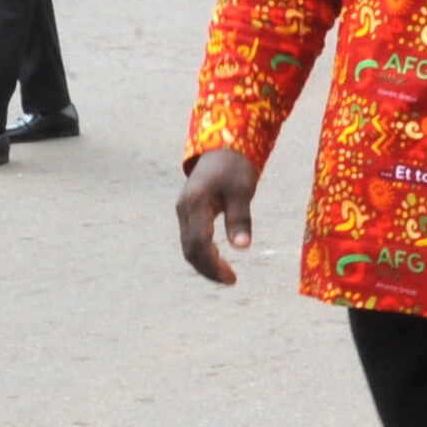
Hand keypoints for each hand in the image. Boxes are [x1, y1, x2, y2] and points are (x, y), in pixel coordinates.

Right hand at [176, 148, 257, 284]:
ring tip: (226, 275)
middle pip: (189, 250)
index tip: (232, 278)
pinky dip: (203, 253)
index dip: (213, 265)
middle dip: (208, 269)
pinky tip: (218, 260)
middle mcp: (184, 209)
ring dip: (205, 264)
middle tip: (231, 280)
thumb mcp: (242, 190)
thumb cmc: (235, 166)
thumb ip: (240, 218)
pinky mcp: (188, 211)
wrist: (222, 146)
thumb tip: (243, 248)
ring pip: (188, 246)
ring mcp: (183, 210)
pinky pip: (191, 238)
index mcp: (195, 203)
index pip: (198, 244)